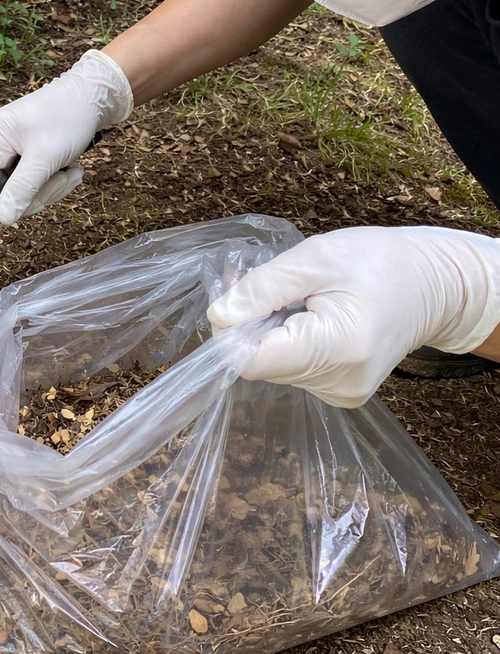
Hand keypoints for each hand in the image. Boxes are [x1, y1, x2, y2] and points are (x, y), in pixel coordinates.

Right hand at [0, 50, 132, 246]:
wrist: (87, 97)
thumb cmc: (67, 117)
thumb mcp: (47, 155)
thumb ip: (23, 188)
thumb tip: (2, 219)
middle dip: (35, 196)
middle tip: (64, 178)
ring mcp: (2, 155)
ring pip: (17, 197)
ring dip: (48, 190)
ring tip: (70, 171)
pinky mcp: (16, 161)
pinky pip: (27, 189)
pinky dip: (50, 185)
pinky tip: (67, 169)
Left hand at [206, 226, 499, 407]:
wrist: (435, 286)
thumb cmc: (379, 263)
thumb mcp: (315, 259)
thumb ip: (262, 289)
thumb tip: (218, 317)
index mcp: (336, 348)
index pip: (251, 361)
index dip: (231, 333)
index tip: (237, 299)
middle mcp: (338, 383)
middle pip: (260, 364)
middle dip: (250, 326)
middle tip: (265, 285)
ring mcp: (341, 393)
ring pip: (273, 367)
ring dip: (269, 333)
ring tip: (297, 299)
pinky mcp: (341, 393)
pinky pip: (293, 370)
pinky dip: (289, 343)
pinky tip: (310, 318)